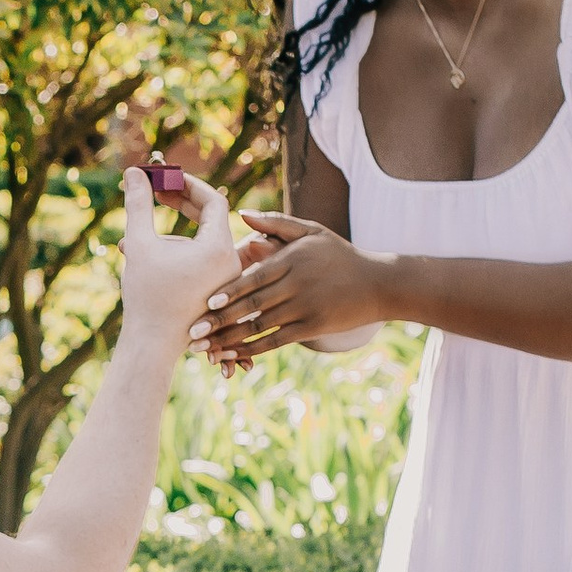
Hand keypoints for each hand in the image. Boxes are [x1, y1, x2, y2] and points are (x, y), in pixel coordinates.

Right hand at [118, 164, 238, 354]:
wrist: (151, 346)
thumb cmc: (146, 296)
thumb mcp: (139, 244)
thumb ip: (138, 204)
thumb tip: (134, 171)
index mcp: (219, 248)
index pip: (214, 200)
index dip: (189, 185)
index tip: (165, 178)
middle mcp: (231, 263)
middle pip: (212, 219)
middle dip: (183, 203)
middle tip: (156, 192)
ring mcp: (228, 280)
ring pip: (205, 242)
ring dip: (176, 231)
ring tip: (139, 240)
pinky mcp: (220, 294)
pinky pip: (205, 262)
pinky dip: (182, 253)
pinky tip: (152, 257)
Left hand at [190, 213, 383, 365]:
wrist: (379, 284)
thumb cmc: (339, 254)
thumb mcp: (312, 231)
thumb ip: (276, 223)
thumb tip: (241, 215)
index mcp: (292, 259)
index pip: (255, 277)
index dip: (231, 291)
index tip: (207, 301)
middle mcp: (297, 285)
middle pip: (252, 305)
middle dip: (220, 320)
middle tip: (193, 332)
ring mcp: (305, 308)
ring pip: (260, 326)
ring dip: (230, 339)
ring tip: (205, 349)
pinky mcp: (312, 327)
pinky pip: (276, 341)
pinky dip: (252, 349)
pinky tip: (232, 355)